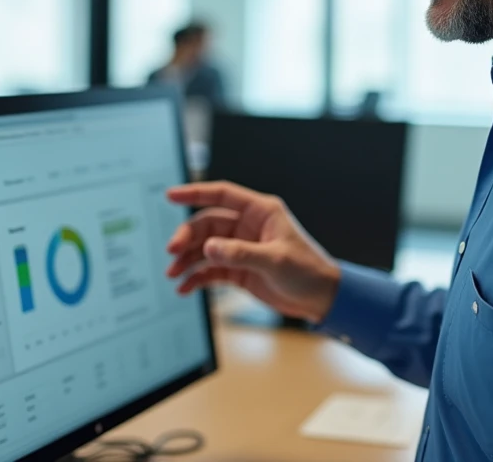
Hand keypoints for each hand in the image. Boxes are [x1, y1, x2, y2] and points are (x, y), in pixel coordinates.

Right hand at [165, 181, 340, 323]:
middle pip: (207, 224)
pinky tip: (185, 288)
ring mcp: (241, 249)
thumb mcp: (275, 260)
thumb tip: (209, 247)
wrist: (321, 299)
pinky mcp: (238, 270)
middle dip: (187, 237)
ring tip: (174, 274)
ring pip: (205, 248)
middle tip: (172, 252)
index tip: (171, 195)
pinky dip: (196, 277)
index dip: (195, 192)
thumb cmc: (308, 271)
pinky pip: (210, 270)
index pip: (223, 195)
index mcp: (261, 212)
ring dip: (187, 259)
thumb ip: (240, 253)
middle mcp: (248, 227)